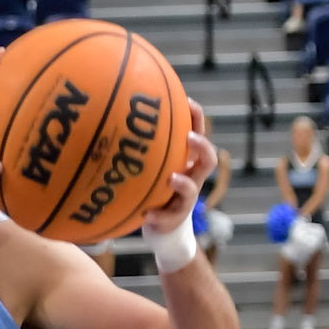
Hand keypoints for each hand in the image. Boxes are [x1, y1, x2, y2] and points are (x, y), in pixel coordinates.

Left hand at [141, 96, 217, 234]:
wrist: (164, 227)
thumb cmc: (157, 188)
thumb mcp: (155, 165)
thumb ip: (145, 145)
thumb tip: (119, 112)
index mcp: (188, 162)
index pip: (199, 135)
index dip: (198, 118)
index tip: (187, 101)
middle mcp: (193, 179)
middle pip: (208, 161)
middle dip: (202, 147)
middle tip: (189, 137)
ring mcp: (186, 200)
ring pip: (192, 191)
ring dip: (183, 183)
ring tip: (172, 178)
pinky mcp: (174, 219)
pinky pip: (168, 217)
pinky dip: (158, 214)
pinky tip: (146, 214)